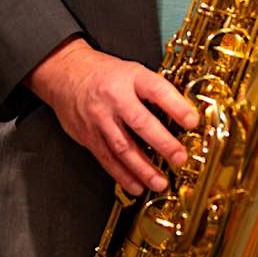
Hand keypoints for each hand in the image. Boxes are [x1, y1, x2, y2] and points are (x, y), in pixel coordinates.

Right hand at [24, 37, 199, 195]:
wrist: (65, 73)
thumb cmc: (104, 74)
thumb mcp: (132, 71)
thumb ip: (154, 90)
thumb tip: (184, 113)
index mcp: (130, 77)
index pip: (157, 90)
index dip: (176, 106)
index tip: (192, 121)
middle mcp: (114, 98)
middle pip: (140, 122)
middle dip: (163, 143)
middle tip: (179, 158)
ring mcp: (99, 118)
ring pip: (123, 147)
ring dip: (143, 169)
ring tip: (160, 182)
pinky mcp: (88, 135)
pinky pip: (107, 158)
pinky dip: (122, 175)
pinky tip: (136, 186)